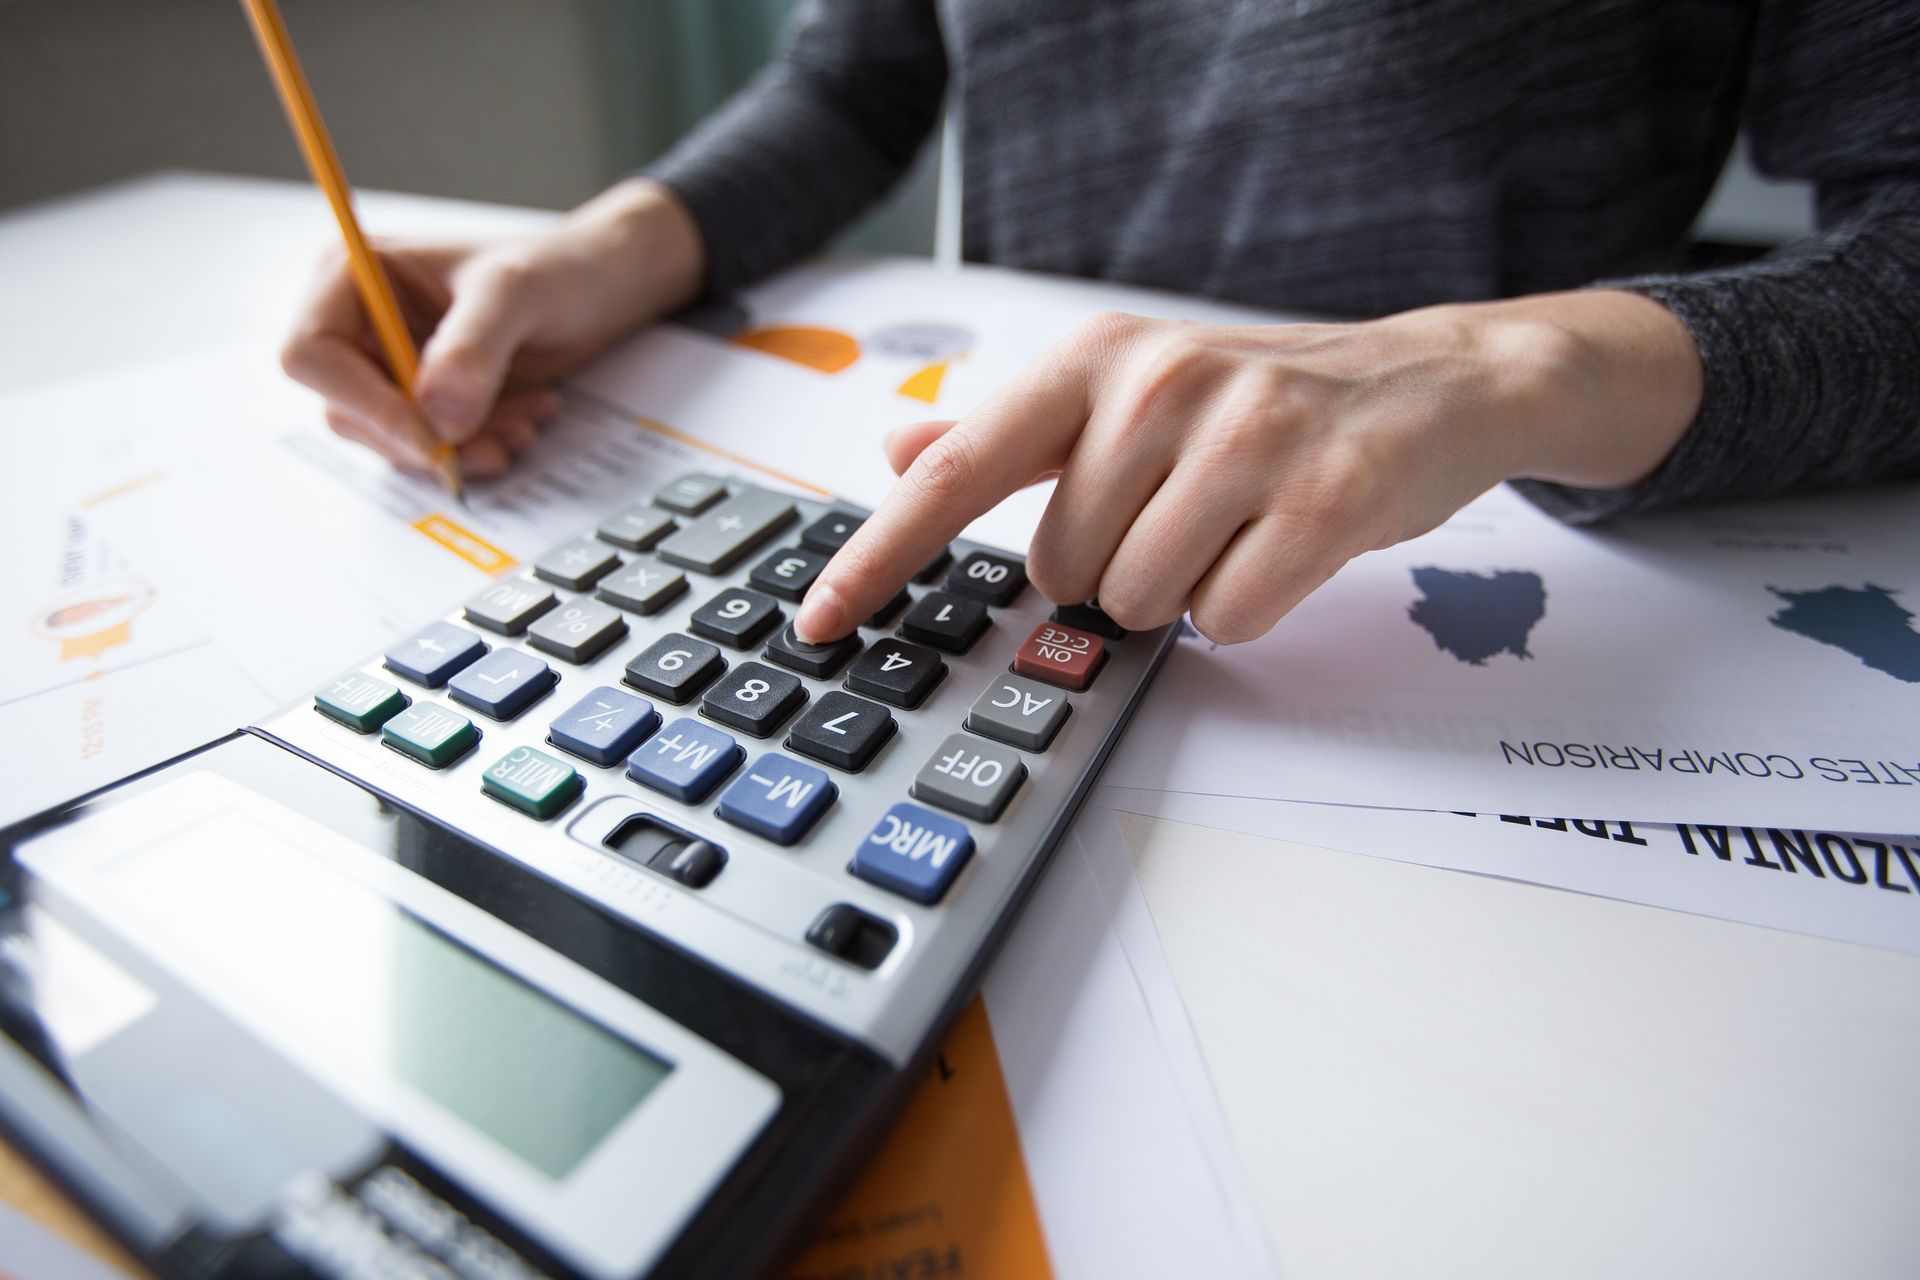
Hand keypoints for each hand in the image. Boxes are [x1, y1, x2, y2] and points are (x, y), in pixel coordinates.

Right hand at [281, 179, 703, 478]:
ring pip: (393, 438)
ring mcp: (390, 366)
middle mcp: (359, 323)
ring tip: (524, 424)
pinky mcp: (425, 401)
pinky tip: (525, 419)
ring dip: (460, 447)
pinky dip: (478, 445)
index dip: (364, 403)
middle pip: (348, 409)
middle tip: (496, 441)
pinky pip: (432, 445)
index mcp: (352, 275)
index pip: (311, 354)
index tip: (431, 436)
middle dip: (423, 436)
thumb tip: (436, 415)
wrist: (597, 287)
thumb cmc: (552, 267)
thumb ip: (473, 347)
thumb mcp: (515, 293)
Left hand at [794, 291, 1699, 643]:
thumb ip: (1010, 431)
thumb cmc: (1260, 401)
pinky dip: (1247, 608)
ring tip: (1234, 528)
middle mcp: (1160, 382)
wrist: (1430, 382)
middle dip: (1110, 572)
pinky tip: (1281, 548)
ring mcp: (1247, 436)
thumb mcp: (1127, 392)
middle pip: (1060, 568)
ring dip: (1181, 592)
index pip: (960, 469)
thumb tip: (899, 447)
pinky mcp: (1325, 495)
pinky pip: (1229, 618)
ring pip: (1141, 602)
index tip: (818, 622)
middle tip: (1179, 517)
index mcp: (1096, 359)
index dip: (880, 554)